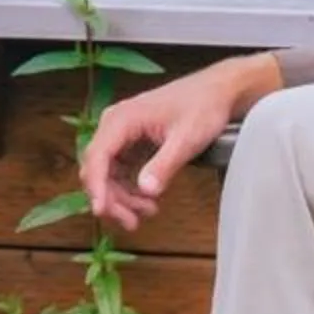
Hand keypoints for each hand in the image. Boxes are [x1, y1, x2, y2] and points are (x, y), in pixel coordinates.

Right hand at [81, 55, 284, 232]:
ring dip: (121, 198)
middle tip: (131, 222)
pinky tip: (147, 200)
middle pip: (97, 169)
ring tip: (146, 213)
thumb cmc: (203, 107)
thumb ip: (165, 165)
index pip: (97, 157)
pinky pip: (120, 171)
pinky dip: (130, 189)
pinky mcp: (131, 142)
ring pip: (107, 174)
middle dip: (111, 199)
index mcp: (122, 119)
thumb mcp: (186, 138)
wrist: (217, 91)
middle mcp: (114, 125)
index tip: (101, 210)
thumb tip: (145, 191)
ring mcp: (121, 134)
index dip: (96, 186)